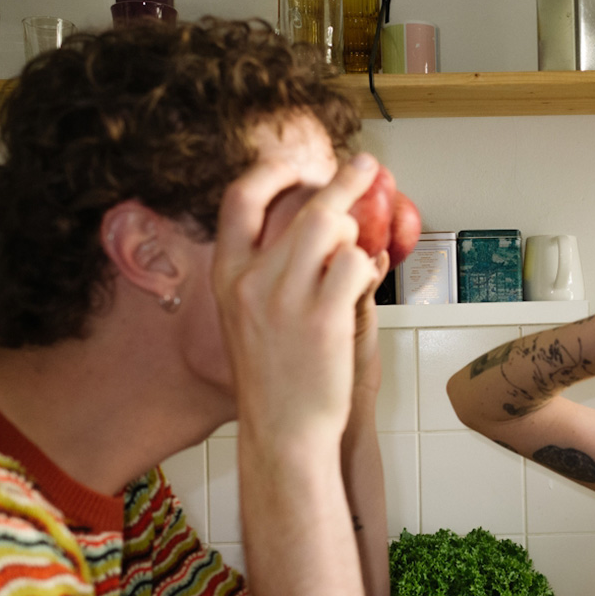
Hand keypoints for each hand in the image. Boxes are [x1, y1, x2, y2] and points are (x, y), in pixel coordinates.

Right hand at [212, 154, 382, 443]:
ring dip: (356, 234)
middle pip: (305, 207)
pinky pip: (356, 265)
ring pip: (334, 228)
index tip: (300, 164)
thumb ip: (268, 270)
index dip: (273, 171)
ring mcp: (288, 298)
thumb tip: (312, 227)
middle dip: (344, 182)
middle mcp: (253, 281)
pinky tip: (362, 286)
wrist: (282, 430)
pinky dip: (367, 269)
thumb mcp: (248, 316)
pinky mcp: (325, 318)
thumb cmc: (272, 376)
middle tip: (366, 166)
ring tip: (356, 255)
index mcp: (227, 276)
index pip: (240, 199)